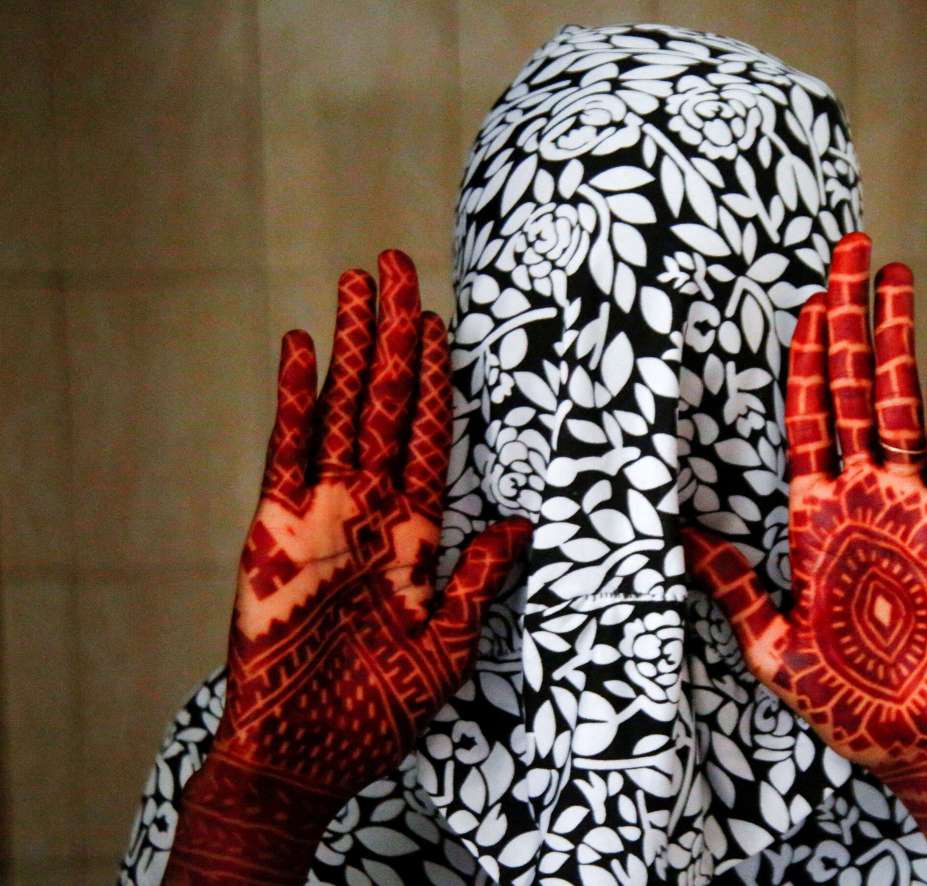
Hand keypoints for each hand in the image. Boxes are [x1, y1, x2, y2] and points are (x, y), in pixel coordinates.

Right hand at [165, 250, 530, 884]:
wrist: (306, 756)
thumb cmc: (380, 712)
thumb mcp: (450, 644)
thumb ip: (479, 580)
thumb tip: (520, 525)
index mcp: (415, 532)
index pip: (431, 436)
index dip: (437, 380)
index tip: (446, 323)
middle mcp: (371, 509)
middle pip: (387, 403)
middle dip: (398, 336)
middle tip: (402, 266)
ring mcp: (322, 513)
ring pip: (341, 410)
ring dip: (351, 346)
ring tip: (359, 283)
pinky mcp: (274, 530)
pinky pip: (286, 451)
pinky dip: (292, 399)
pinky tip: (298, 347)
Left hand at [685, 233, 926, 880]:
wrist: (918, 740)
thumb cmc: (843, 701)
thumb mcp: (769, 640)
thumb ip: (730, 581)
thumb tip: (676, 532)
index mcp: (811, 515)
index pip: (802, 416)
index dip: (802, 358)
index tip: (803, 302)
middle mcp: (859, 494)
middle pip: (848, 387)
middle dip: (847, 318)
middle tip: (848, 249)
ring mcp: (910, 502)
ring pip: (898, 400)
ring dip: (895, 336)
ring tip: (896, 273)